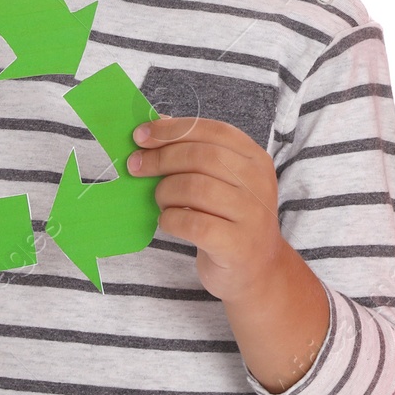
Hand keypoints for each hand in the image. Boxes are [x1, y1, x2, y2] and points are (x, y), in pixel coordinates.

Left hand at [126, 116, 286, 302]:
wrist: (258, 271)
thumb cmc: (230, 219)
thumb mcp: (223, 181)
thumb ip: (196, 152)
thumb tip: (157, 124)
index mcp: (255, 159)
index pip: (213, 131)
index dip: (173, 130)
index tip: (141, 135)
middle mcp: (258, 183)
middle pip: (202, 156)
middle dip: (162, 158)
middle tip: (136, 167)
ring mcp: (251, 214)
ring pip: (195, 188)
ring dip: (165, 191)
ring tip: (160, 200)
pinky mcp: (237, 244)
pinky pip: (193, 223)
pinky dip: (171, 219)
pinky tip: (168, 221)